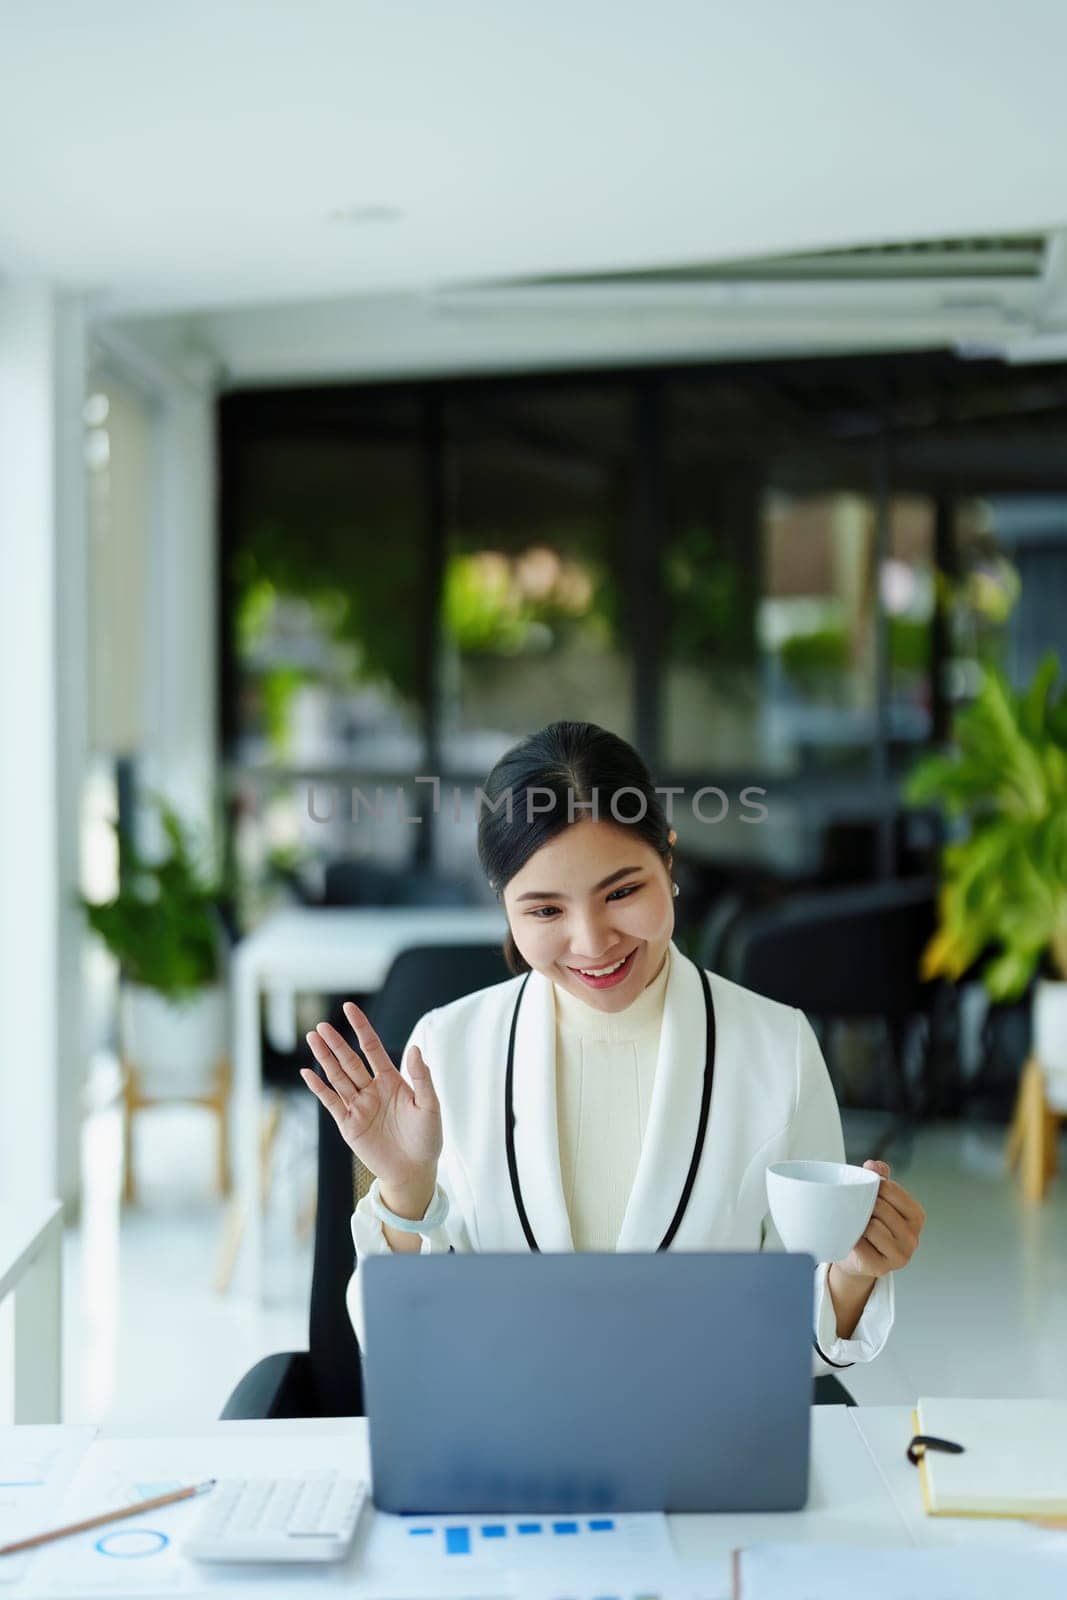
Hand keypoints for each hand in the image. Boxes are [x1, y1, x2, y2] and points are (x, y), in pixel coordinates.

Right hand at [299, 1001, 442, 1196]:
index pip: (372, 1047)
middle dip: (336, 1043)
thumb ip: (422, 1077)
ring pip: (338, 1077)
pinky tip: (308, 1073)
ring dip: (324, 1059)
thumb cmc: (427, 1138)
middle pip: (350, 1061)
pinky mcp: (348, 1124)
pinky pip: (331, 1102)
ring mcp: (358, 1106)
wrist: (415, 1170)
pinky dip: (319, 1088)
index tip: (349, 1008)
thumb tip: (415, 1048)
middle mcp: (372, 1089)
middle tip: (321, 1025)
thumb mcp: (430, 1104)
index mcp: (392, 1080)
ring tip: (312, 1039)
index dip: (361, 1028)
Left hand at [833, 1159, 925, 1281]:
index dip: (873, 1187)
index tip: (866, 1191)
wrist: (858, 1259)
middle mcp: (913, 1238)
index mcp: (916, 1216)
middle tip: (858, 1210)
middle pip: (880, 1208)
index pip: (892, 1190)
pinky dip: (853, 1241)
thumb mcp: (879, 1200)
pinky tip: (853, 1241)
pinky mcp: (881, 1268)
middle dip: (864, 1206)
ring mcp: (900, 1256)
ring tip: (857, 1226)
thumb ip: (880, 1179)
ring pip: (872, 1227)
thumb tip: (873, 1165)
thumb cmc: (871, 1225)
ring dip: (858, 1224)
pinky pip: (861, 1246)